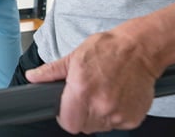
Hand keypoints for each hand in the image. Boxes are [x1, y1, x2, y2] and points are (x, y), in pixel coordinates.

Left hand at [25, 31, 161, 133]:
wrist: (142, 48)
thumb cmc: (109, 48)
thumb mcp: (76, 56)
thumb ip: (52, 71)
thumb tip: (32, 76)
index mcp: (82, 90)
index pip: (67, 123)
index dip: (65, 117)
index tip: (68, 108)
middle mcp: (100, 105)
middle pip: (84, 127)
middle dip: (82, 115)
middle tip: (87, 97)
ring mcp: (118, 114)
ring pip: (100, 127)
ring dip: (99, 116)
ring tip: (104, 94)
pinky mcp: (133, 117)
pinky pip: (118, 125)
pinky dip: (116, 115)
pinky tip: (117, 97)